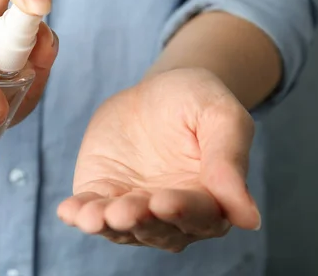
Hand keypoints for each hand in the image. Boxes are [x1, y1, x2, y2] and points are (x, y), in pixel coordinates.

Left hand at [57, 68, 260, 251]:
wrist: (154, 91)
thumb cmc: (194, 100)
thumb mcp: (219, 116)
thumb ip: (229, 161)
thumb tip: (249, 218)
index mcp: (211, 199)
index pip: (201, 214)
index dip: (183, 210)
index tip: (166, 200)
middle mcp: (172, 213)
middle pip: (157, 227)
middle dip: (139, 220)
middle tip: (124, 211)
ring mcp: (134, 207)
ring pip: (121, 226)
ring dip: (106, 223)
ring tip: (91, 217)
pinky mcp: (102, 194)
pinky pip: (90, 209)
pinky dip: (79, 213)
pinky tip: (68, 211)